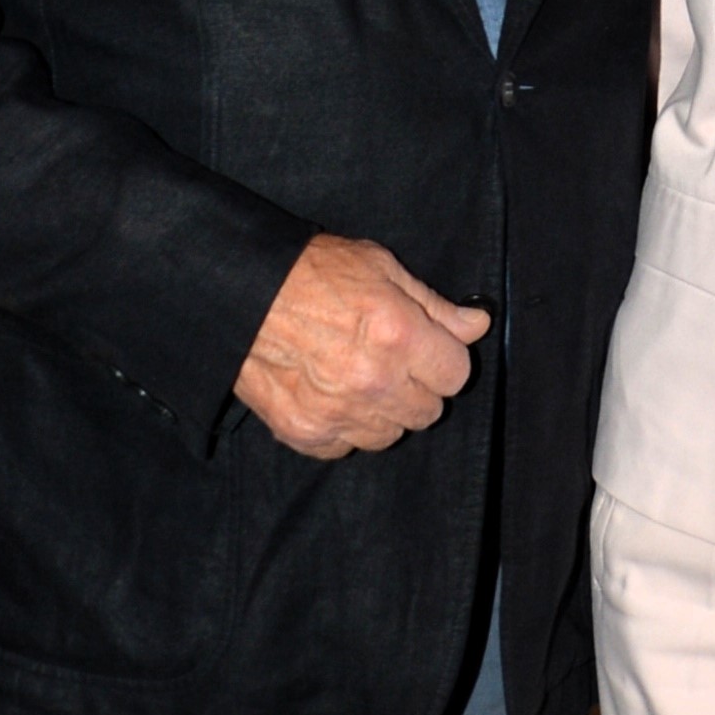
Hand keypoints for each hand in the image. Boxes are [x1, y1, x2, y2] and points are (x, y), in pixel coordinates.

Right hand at [234, 235, 489, 460]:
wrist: (238, 292)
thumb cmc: (310, 272)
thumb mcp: (381, 268)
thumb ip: (434, 304)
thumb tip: (476, 325)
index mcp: (398, 336)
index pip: (457, 375)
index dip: (444, 360)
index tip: (428, 350)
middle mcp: (373, 381)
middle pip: (428, 412)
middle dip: (416, 387)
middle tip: (389, 361)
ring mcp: (337, 412)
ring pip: (389, 435)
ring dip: (382, 412)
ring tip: (357, 377)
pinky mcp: (305, 432)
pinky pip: (344, 447)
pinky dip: (341, 427)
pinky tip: (328, 394)